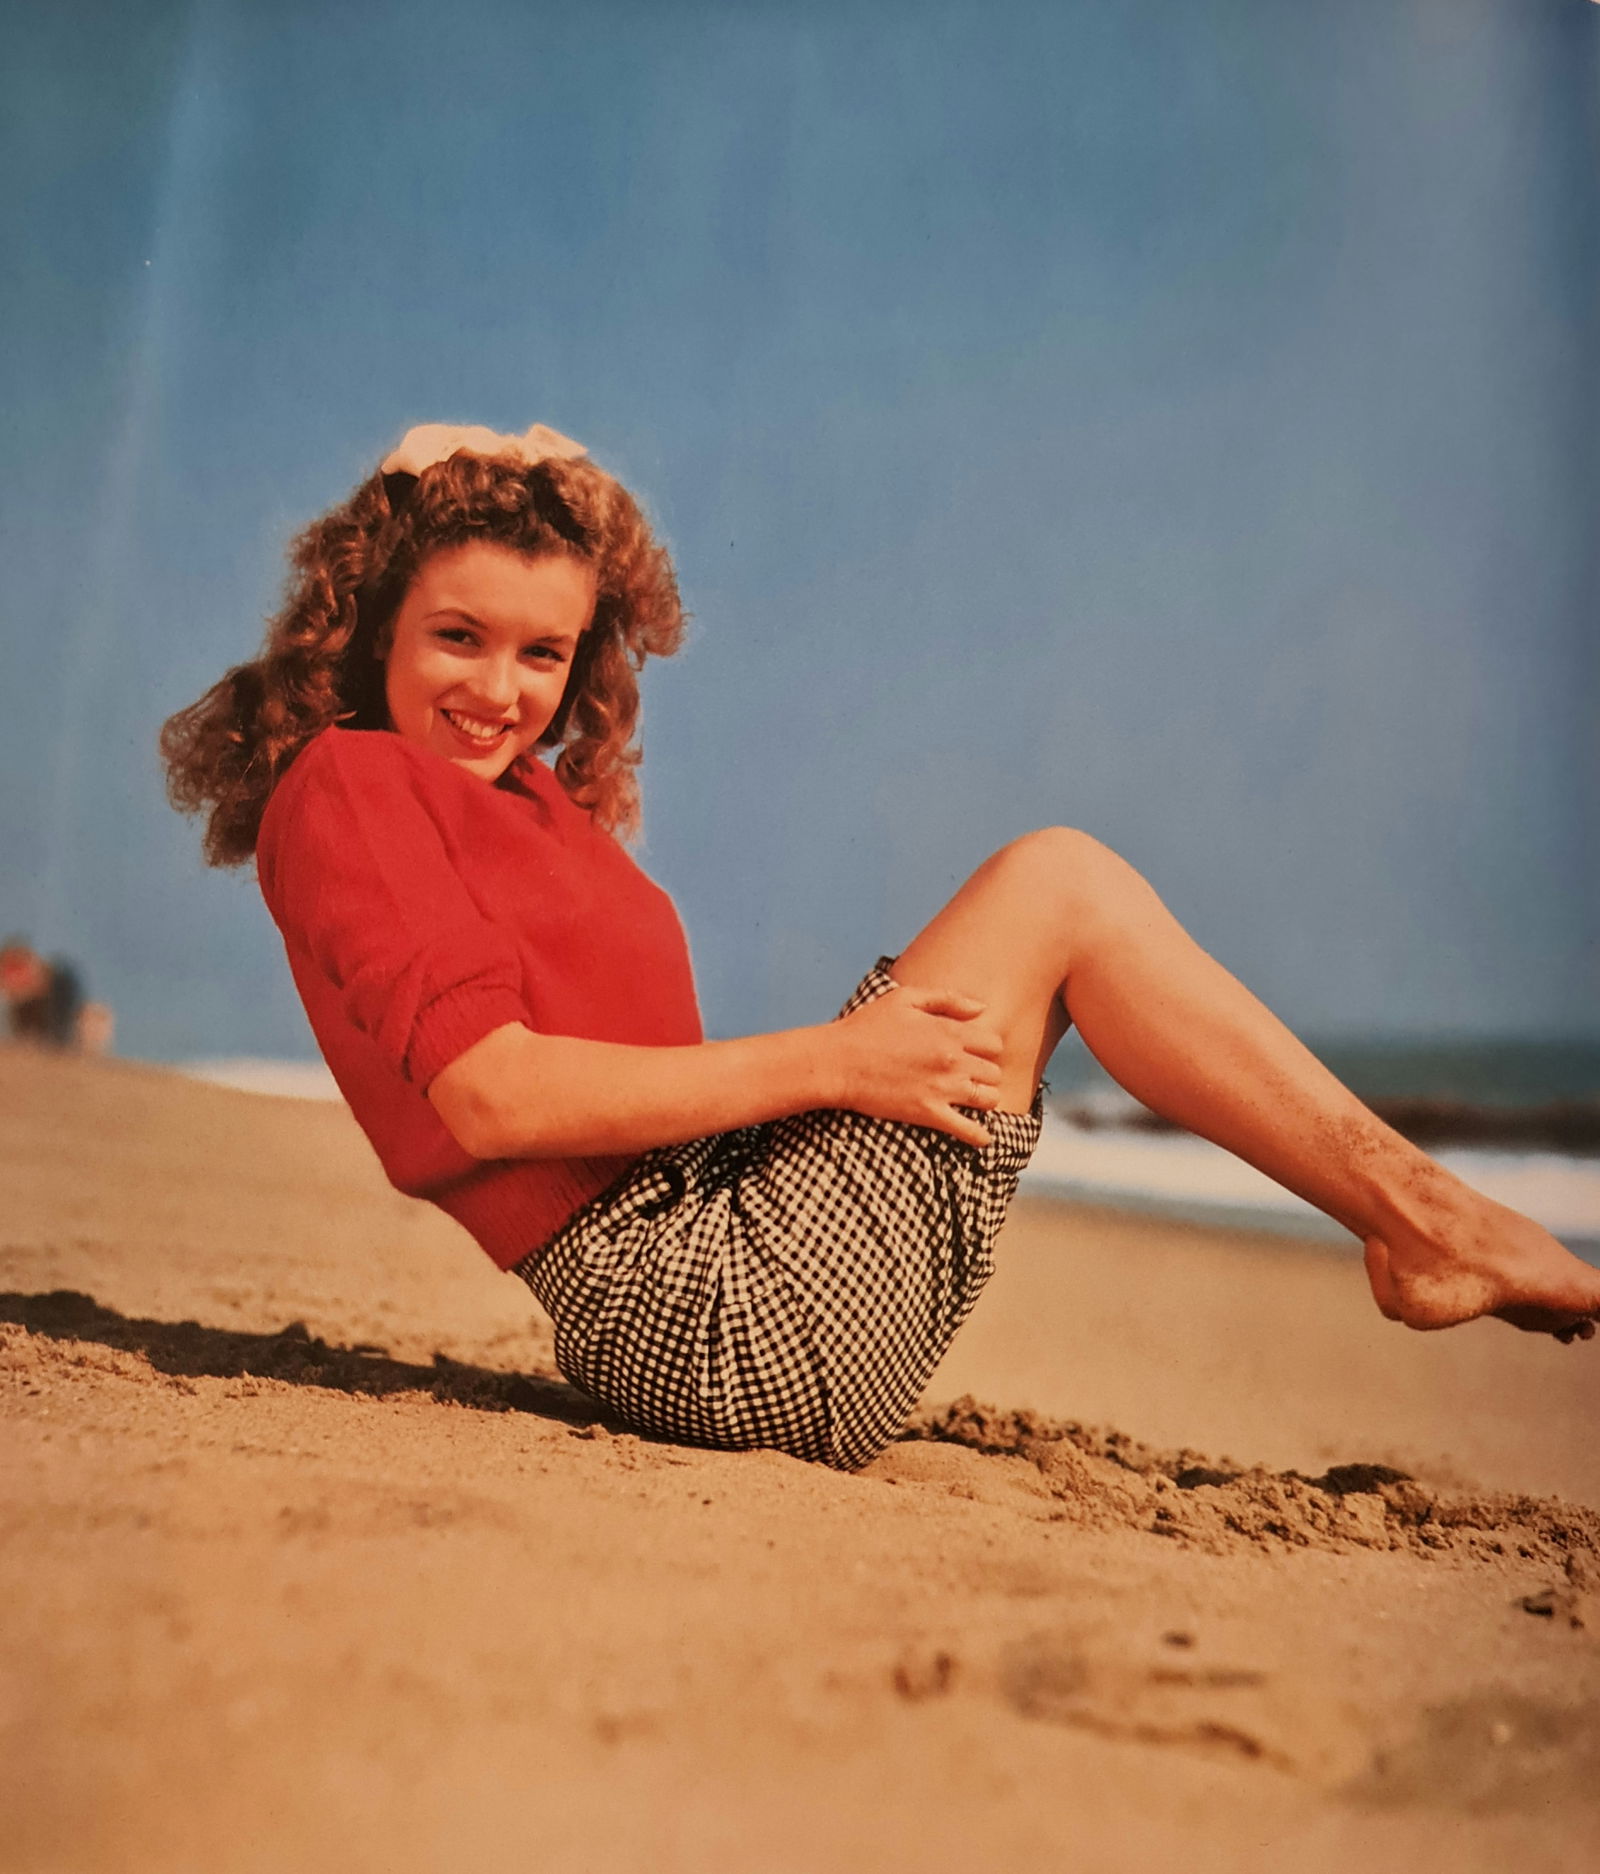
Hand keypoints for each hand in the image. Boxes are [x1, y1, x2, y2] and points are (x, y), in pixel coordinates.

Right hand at [827, 984, 1004, 1147]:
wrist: (838, 1062)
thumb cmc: (866, 1027)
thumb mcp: (905, 998)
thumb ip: (947, 999)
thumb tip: (981, 1007)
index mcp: (949, 1032)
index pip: (994, 1043)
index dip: (986, 1048)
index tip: (973, 1052)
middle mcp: (953, 1060)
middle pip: (994, 1071)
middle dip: (985, 1073)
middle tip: (969, 1076)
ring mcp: (943, 1089)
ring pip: (989, 1098)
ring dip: (984, 1099)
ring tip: (972, 1100)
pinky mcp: (929, 1114)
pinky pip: (969, 1131)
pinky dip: (980, 1136)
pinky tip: (981, 1137)